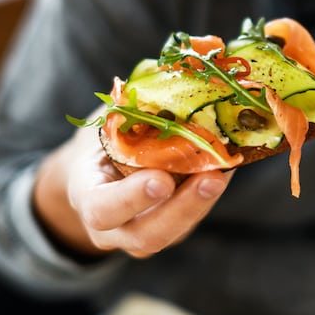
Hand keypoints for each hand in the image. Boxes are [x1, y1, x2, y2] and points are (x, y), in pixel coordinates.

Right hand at [33, 115, 231, 257]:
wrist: (96, 174)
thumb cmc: (101, 143)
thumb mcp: (103, 126)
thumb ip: (126, 114)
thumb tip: (167, 79)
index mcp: (87, 198)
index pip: (102, 210)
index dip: (131, 198)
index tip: (161, 180)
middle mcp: (114, 227)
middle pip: (147, 236)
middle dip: (182, 208)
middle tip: (212, 179)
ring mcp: (144, 232)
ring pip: (174, 232)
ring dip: (203, 202)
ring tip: (225, 171)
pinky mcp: (172, 228)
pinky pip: (191, 218)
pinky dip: (209, 194)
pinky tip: (227, 166)